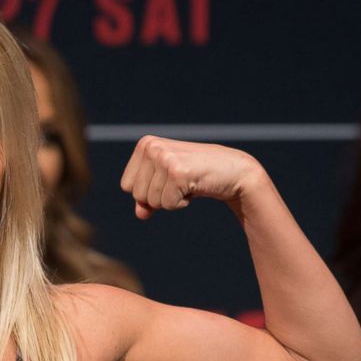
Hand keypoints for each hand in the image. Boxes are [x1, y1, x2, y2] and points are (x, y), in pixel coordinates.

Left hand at [119, 135, 265, 219]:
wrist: (233, 171)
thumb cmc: (197, 176)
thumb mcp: (167, 184)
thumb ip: (147, 198)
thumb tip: (140, 214)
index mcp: (145, 145)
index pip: (126, 186)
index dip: (148, 191)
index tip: (168, 179)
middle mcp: (152, 147)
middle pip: (137, 195)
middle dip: (159, 197)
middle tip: (181, 182)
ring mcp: (164, 158)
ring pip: (151, 201)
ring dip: (172, 199)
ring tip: (189, 182)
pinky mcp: (178, 172)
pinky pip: (167, 204)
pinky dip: (182, 202)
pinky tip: (195, 186)